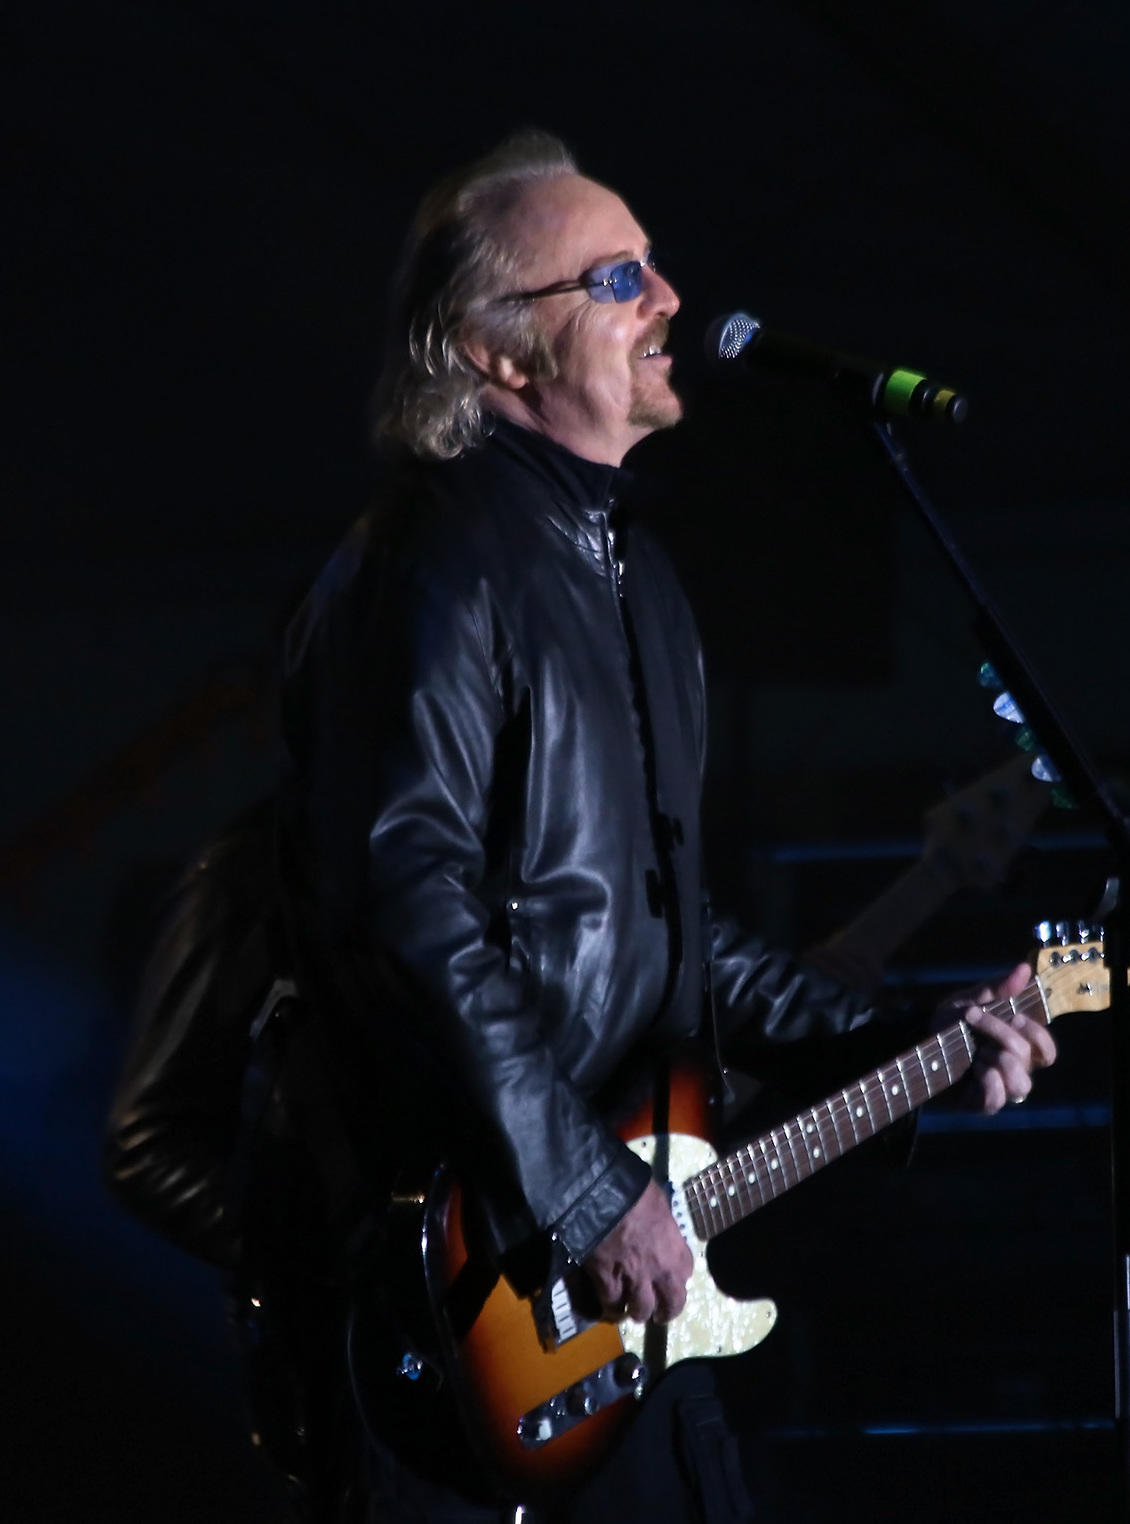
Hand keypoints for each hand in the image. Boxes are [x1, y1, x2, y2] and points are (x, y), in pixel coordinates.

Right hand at [583, 1179, 693, 1325]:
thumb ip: (662, 1221)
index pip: (686, 1272)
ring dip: (638, 1311)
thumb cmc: (633, 1192)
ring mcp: (633, 1280)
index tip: (671, 1275)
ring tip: (631, 1309)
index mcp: (675, 1249)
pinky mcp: (606, 1282)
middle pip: (671, 1304)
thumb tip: (658, 1222)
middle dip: (666, 1310)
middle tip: (659, 1312)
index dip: (677, 1274)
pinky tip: (609, 1303)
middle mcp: (660, 1272)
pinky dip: (610, 1306)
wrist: (600, 1197)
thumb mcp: (658, 1201)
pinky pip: (611, 1304)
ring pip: (640, 1310)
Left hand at [940, 961, 1056, 1112]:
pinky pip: (996, 1101)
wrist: (915, 1041)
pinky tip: (976, 1068)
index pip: (1046, 1052)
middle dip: (1002, 1035)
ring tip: (978, 1052)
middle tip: (975, 1020)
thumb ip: (998, 988)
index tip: (1016, 1016)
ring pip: (1021, 1086)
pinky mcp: (979, 1103)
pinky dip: (989, 1083)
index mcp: (1016, 1046)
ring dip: (999, 1062)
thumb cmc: (949, 1022)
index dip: (1038, 1036)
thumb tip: (1024, 968)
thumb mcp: (971, 1000)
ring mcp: (998, 1088)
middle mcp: (1012, 1069)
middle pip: (1029, 1060)